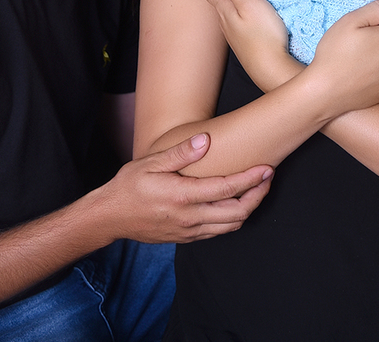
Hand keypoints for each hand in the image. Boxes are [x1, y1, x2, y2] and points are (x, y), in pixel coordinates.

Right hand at [100, 133, 272, 243]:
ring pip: (231, 226)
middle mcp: (189, 218)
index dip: (251, 179)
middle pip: (237, 213)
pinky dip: (232, 219)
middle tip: (267, 178)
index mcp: (182, 196)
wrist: (110, 217)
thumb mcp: (150, 163)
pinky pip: (218, 232)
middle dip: (258, 196)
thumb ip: (180, 153)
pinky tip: (234, 204)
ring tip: (256, 190)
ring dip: (248, 209)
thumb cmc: (128, 186)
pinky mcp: (186, 238)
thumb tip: (205, 139)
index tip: (267, 168)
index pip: (226, 189)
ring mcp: (189, 231)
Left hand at [197, 0, 293, 88]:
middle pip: (215, 0)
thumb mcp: (249, 4)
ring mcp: (233, 35)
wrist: (272, 68)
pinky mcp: (243, 43)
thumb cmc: (264, 34)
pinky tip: (241, 12)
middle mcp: (225, 22)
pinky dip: (234, 12)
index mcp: (224, 10)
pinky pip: (234, 22)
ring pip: (224, 12)